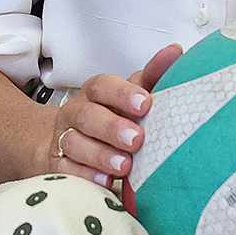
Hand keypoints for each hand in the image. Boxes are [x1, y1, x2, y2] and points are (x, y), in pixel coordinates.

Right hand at [48, 44, 181, 185]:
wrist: (69, 146)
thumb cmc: (111, 118)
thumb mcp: (131, 97)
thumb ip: (152, 77)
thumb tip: (176, 51)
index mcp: (96, 94)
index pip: (103, 86)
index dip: (122, 94)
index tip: (145, 104)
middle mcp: (77, 113)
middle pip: (87, 115)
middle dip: (111, 127)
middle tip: (136, 139)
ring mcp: (64, 139)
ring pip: (74, 143)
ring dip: (100, 154)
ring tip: (124, 166)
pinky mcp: (59, 166)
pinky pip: (67, 171)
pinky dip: (85, 176)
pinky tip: (104, 182)